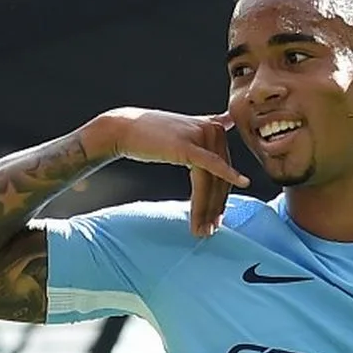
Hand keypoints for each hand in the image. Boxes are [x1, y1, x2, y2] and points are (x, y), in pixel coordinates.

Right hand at [103, 107, 249, 236]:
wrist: (124, 128)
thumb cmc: (149, 133)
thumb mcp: (184, 129)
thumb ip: (206, 128)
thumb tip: (229, 122)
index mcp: (215, 128)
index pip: (224, 169)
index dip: (221, 196)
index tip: (216, 218)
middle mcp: (213, 130)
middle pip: (220, 178)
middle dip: (215, 207)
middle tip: (209, 230)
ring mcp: (202, 136)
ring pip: (212, 181)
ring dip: (207, 209)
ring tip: (202, 229)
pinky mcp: (189, 146)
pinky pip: (209, 172)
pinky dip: (216, 190)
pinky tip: (223, 204)